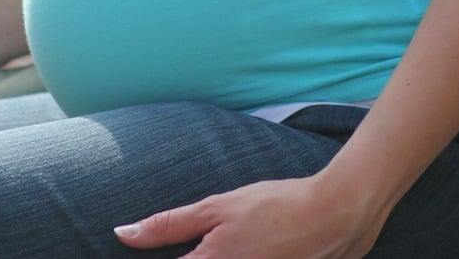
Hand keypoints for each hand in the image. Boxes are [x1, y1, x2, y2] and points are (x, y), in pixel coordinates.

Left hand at [115, 175, 384, 257]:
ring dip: (208, 254)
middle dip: (187, 255)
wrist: (335, 215)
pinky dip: (237, 257)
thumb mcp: (217, 208)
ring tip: (241, 236)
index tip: (162, 244)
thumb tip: (123, 233)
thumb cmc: (274, 205)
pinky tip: (247, 246)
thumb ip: (168, 225)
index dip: (152, 255)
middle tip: (217, 236)